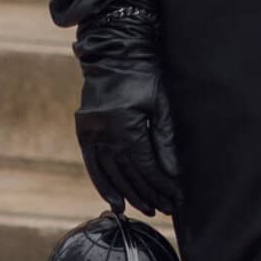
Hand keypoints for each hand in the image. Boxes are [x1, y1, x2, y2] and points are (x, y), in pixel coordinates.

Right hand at [72, 3, 181, 216]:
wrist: (114, 52)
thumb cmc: (144, 74)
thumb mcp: (161, 105)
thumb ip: (165, 140)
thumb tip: (172, 174)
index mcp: (124, 124)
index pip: (145, 165)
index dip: (161, 184)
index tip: (176, 198)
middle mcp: (103, 132)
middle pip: (128, 173)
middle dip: (149, 193)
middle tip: (165, 209)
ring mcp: (90, 132)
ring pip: (111, 173)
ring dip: (129, 194)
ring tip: (146, 209)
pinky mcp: (84, 130)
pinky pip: (92, 164)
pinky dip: (103, 183)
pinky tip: (114, 201)